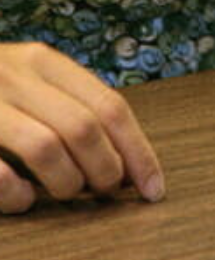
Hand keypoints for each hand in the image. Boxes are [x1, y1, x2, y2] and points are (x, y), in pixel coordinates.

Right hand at [0, 42, 163, 211]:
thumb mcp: (29, 81)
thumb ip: (69, 105)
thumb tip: (129, 160)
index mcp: (44, 61)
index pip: (109, 105)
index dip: (138, 150)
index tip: (153, 188)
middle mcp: (16, 74)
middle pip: (84, 128)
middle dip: (106, 170)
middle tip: (106, 191)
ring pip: (46, 147)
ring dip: (66, 183)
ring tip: (66, 193)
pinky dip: (17, 194)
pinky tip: (24, 198)